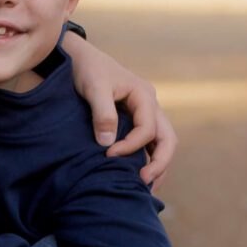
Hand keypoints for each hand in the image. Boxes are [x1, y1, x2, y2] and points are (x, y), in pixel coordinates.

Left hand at [64, 33, 175, 189]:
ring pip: (162, 143)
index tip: (108, 154)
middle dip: (159, 163)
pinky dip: (147, 159)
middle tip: (143, 183)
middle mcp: (150, 106)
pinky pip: (149, 143)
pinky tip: (137, 176)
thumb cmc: (87, 70)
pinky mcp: (135, 120)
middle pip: (168, 139)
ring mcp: (145, 113)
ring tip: (144, 187)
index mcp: (144, 96)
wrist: (79, 58)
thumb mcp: (94, 88)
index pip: (148, 129)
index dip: (131, 146)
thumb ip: (103, 114)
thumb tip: (108, 144)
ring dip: (157, 165)